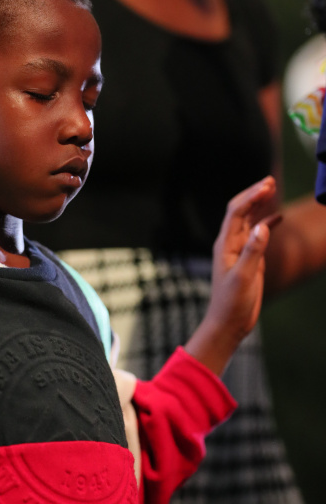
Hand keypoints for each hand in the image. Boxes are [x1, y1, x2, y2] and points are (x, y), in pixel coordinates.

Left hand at [185, 176, 279, 374]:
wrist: (229, 323)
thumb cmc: (232, 304)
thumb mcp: (244, 278)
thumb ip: (253, 252)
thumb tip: (263, 226)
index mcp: (226, 245)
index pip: (237, 212)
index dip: (251, 196)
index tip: (267, 185)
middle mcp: (230, 244)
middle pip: (240, 211)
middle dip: (254, 194)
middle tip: (269, 180)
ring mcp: (239, 250)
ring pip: (248, 220)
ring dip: (259, 204)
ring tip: (271, 188)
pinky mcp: (248, 259)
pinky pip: (256, 235)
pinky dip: (266, 223)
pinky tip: (278, 217)